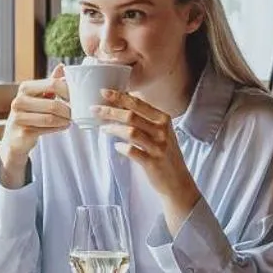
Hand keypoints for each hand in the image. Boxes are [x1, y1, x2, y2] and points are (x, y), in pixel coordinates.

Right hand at [0, 64, 72, 185]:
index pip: (53, 84)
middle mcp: (19, 101)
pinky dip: (58, 128)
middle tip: (75, 113)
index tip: (77, 98)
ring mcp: (18, 118)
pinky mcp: (22, 133)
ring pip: (50, 118)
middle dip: (68, 110)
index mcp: (25, 88)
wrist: (14, 138)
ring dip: (64, 120)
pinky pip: (46, 130)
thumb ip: (50, 82)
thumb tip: (61, 66)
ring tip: (70, 120)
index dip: (68, 91)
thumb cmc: (30, 114)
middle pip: (53, 104)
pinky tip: (64, 126)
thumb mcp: (39, 96)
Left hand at [96, 89, 200, 225]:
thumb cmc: (165, 154)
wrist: (177, 181)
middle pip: (132, 115)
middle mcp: (162, 131)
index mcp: (163, 119)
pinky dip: (121, 148)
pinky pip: (132, 151)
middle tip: (94, 109)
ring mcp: (158, 147)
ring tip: (102, 128)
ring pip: (131, 132)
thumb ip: (145, 120)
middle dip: (110, 111)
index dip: (120, 96)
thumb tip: (120, 106)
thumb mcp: (160, 133)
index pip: (138, 103)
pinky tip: (116, 147)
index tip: (103, 91)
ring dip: (113, 128)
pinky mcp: (152, 162)